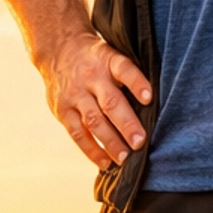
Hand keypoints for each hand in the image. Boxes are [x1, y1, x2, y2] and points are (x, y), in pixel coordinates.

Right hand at [44, 32, 151, 166]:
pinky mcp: (62, 110)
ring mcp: (75, 95)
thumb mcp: (112, 55)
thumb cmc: (97, 59)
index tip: (149, 98)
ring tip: (125, 158)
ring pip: (93, 121)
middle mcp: (91, 77)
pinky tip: (106, 162)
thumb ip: (128, 76)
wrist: (58, 50)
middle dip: (126, 124)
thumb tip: (154, 106)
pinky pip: (77, 133)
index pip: (124, 69)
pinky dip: (92, 150)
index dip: (137, 83)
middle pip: (110, 102)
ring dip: (110, 142)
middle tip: (140, 142)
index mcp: (107, 60)